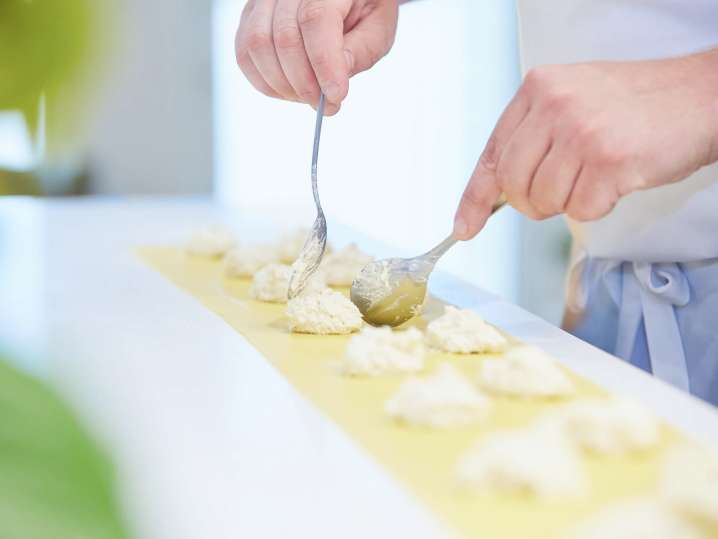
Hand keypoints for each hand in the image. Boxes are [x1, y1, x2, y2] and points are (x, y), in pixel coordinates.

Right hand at [235, 0, 398, 114]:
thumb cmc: (364, 8)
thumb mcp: (377, 27)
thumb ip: (360, 51)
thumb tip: (333, 81)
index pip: (316, 20)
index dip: (324, 64)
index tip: (336, 96)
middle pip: (284, 38)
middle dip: (305, 84)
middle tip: (327, 105)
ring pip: (258, 47)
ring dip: (283, 86)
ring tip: (310, 96)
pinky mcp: (251, 16)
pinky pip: (244, 53)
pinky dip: (265, 81)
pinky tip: (290, 89)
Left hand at [453, 52, 717, 239]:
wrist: (700, 96)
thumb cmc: (636, 104)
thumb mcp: (572, 101)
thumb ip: (533, 136)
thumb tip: (496, 192)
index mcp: (538, 89)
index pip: (491, 155)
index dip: (474, 198)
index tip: (464, 227)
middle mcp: (554, 106)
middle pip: (511, 184)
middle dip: (530, 203)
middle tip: (558, 195)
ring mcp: (581, 132)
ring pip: (543, 201)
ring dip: (566, 204)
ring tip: (594, 178)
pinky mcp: (609, 161)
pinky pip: (580, 211)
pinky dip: (596, 208)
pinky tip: (615, 181)